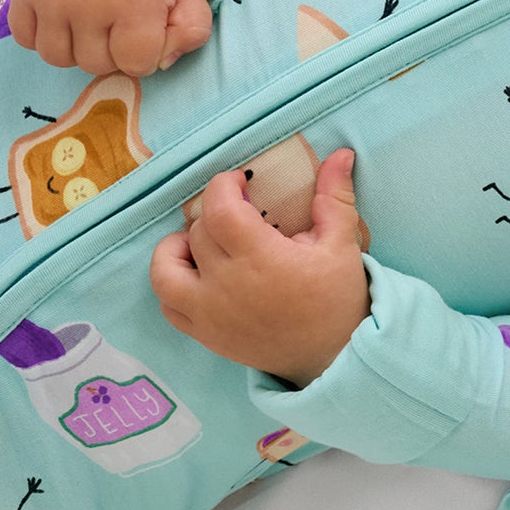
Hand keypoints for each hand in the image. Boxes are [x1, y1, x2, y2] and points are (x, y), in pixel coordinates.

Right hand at [10, 0, 213, 75]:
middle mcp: (86, 1)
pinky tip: (64, 18)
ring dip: (77, 48)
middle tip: (119, 21)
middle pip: (95, 65)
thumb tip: (162, 62)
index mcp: (134, 2)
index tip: (147, 29)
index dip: (146, 54)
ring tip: (92, 21)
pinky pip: (25, 39)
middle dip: (112, 52)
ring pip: (58, 57)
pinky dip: (42, 35)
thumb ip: (191, 32)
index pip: (135, 65)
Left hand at [149, 150, 370, 387]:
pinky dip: (174, 286)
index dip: (223, 185)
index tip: (241, 183)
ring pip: (166, 270)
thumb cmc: (340, 298)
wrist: (336, 356)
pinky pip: (169, 306)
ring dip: (175, 249)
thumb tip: (341, 153)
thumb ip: (334, 196)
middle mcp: (227, 285)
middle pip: (198, 232)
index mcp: (260, 257)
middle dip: (215, 214)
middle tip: (240, 213)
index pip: (218, 208)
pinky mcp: (206, 335)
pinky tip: (198, 275)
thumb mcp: (342, 244)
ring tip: (200, 243)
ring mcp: (211, 313)